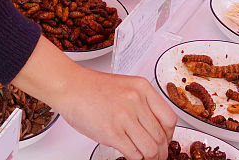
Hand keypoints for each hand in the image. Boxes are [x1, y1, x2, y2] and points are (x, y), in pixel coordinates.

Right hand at [13, 40, 174, 159]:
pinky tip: (131, 156)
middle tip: (156, 155)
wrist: (69, 86)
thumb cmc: (91, 87)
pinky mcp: (112, 133)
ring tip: (145, 158)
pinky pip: (134, 154)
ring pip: (150, 148)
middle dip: (160, 151)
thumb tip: (153, 127)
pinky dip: (135, 159)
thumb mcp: (124, 86)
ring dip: (150, 158)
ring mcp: (125, 117)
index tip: (164, 140)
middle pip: (161, 136)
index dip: (169, 135)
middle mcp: (137, 101)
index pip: (169, 119)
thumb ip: (140, 103)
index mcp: (142, 88)